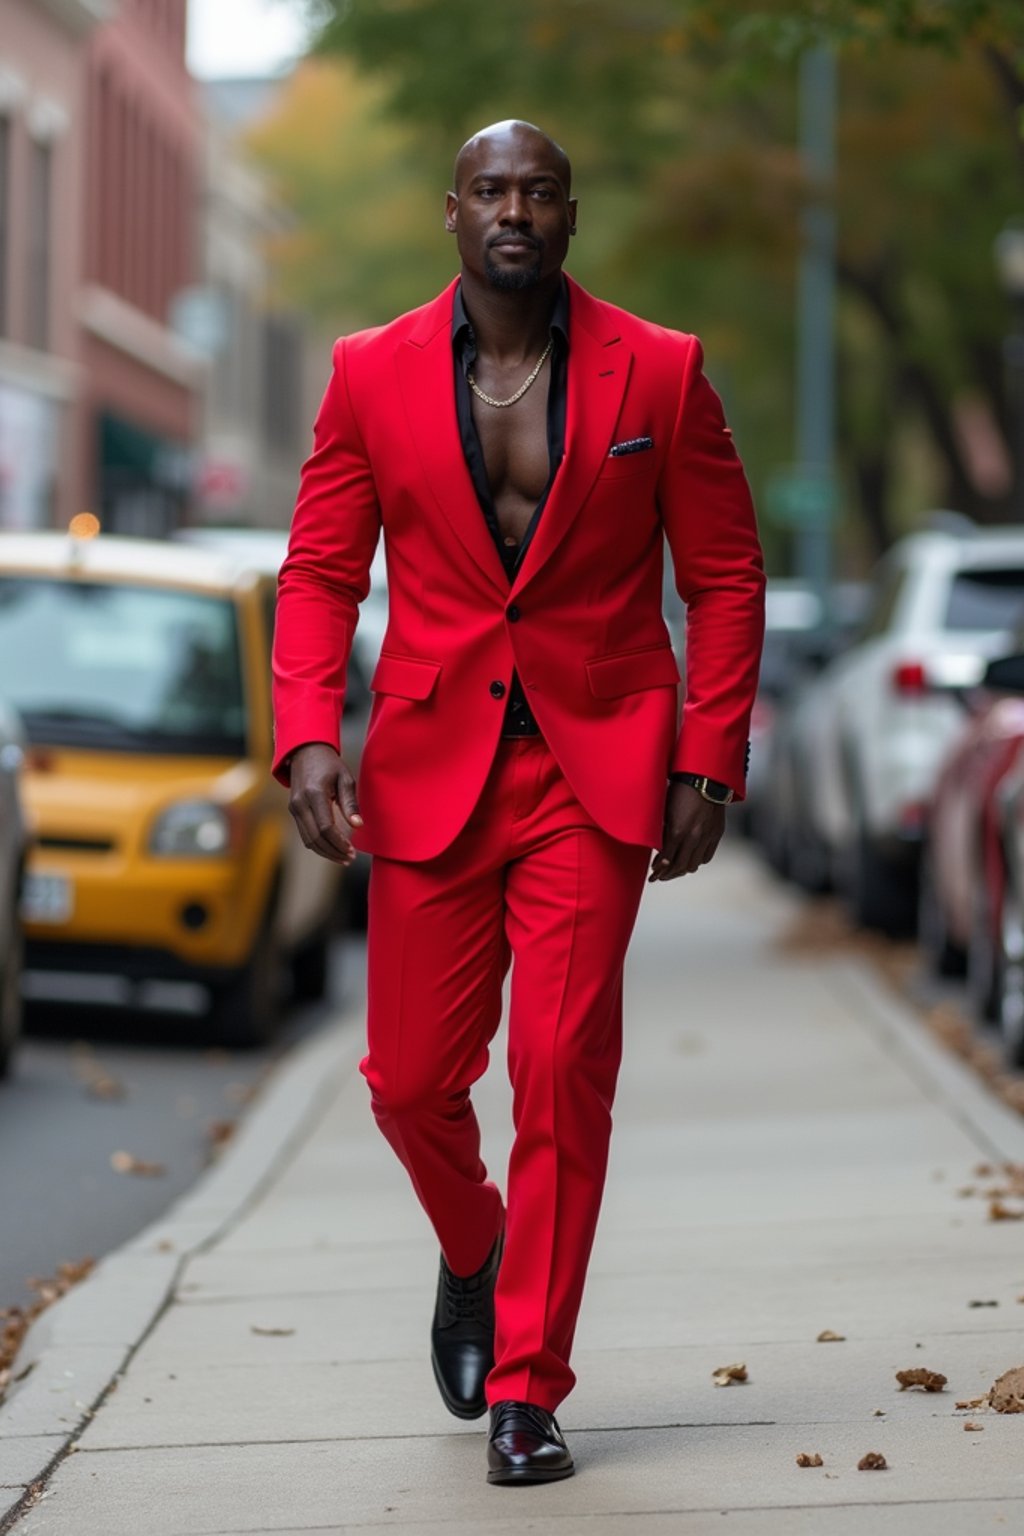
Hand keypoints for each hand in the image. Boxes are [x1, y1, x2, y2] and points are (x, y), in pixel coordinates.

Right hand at [287, 742, 361, 864]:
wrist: (305, 752)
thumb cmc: (329, 764)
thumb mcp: (345, 778)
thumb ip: (350, 803)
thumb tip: (357, 826)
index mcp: (315, 794)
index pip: (325, 828)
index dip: (339, 843)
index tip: (352, 850)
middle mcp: (300, 803)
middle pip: (316, 838)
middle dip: (333, 852)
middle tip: (350, 859)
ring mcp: (294, 808)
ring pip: (308, 840)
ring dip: (326, 852)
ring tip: (343, 858)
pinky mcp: (293, 811)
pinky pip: (305, 834)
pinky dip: (318, 845)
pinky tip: (332, 848)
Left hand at [649, 781, 724, 881]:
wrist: (705, 779)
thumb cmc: (680, 790)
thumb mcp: (665, 809)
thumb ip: (662, 830)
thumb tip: (657, 847)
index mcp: (677, 830)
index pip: (666, 859)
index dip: (658, 869)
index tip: (653, 873)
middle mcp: (693, 836)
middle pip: (680, 866)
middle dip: (668, 874)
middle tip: (660, 877)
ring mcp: (706, 836)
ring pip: (694, 864)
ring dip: (682, 870)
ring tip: (674, 872)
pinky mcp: (716, 834)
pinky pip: (707, 856)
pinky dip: (697, 861)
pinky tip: (690, 861)